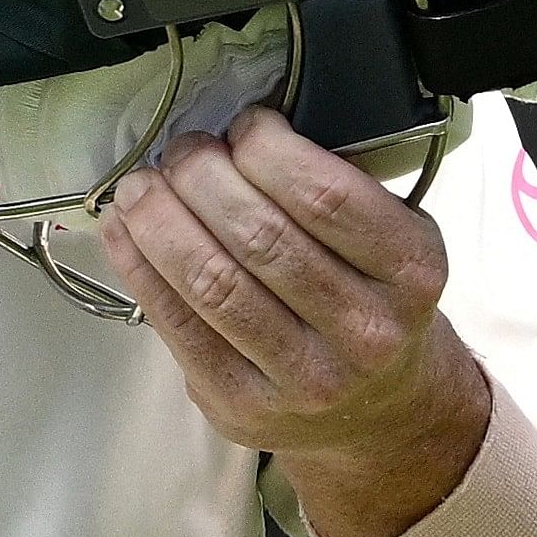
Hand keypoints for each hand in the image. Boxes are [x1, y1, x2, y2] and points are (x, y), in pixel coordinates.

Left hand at [97, 105, 492, 536]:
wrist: (382, 410)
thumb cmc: (370, 300)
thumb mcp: (388, 239)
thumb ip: (332, 186)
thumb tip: (235, 129)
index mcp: (411, 271)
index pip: (324, 196)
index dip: (265, 148)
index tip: (242, 126)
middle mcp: (366, 331)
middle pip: (260, 236)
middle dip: (201, 177)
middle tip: (181, 151)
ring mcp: (306, 378)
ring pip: (213, 281)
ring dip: (160, 220)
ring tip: (141, 186)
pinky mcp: (245, 405)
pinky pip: (179, 326)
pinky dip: (140, 268)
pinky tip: (125, 231)